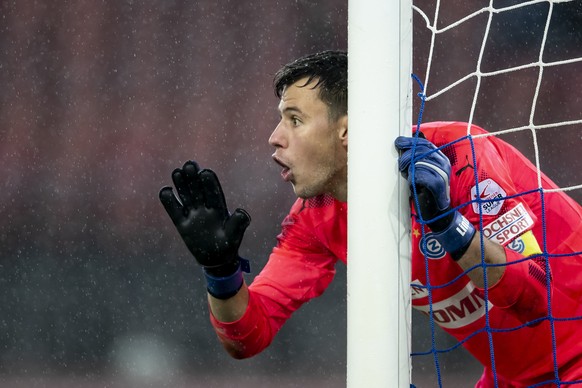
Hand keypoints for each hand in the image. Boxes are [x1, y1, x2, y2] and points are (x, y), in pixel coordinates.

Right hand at [159, 161, 250, 276]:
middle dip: (194, 178)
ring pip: (186, 196)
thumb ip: (238, 224)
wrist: (216, 260)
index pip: (213, 193)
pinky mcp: (182, 224)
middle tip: (189, 164)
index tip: (205, 172)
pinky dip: (169, 201)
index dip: (210, 183)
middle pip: (198, 191)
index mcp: (219, 209)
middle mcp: (205, 209)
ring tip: (177, 172)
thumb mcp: (234, 236)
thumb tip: (242, 212)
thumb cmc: (228, 246)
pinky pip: (174, 211)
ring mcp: (193, 215)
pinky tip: (165, 190)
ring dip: (181, 185)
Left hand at [394, 134, 451, 228]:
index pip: (425, 144)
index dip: (410, 142)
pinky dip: (413, 178)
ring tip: (407, 175)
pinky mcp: (438, 184)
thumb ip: (415, 158)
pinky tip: (412, 182)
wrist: (436, 212)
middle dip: (406, 156)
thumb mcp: (420, 170)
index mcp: (440, 158)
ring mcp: (442, 174)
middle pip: (420, 151)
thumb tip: (401, 143)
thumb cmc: (426, 190)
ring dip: (408, 168)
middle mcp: (443, 164)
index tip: (398, 142)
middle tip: (401, 166)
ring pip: (419, 162)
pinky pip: (420, 175)